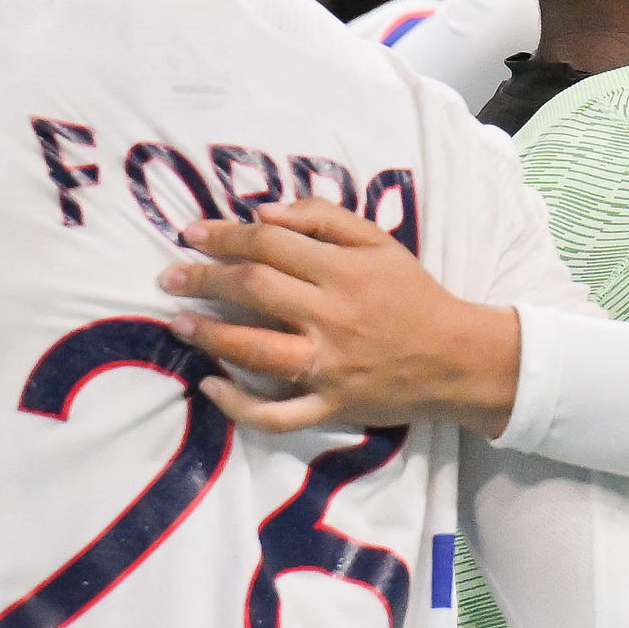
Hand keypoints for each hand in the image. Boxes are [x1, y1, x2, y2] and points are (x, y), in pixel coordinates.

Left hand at [157, 200, 521, 437]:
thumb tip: (262, 213)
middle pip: (253, 289)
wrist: (459, 358)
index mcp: (345, 272)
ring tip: (179, 324)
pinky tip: (211, 386)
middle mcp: (333, 317)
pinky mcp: (332, 406)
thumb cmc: (414, 295)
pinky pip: (277, 414)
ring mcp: (330, 366)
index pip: (271, 244)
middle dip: (202, 279)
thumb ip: (324, 219)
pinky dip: (239, 404)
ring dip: (210, 334)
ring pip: (256, 350)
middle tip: (169, 277)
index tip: (191, 235)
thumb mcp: (380, 243)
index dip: (224, 236)